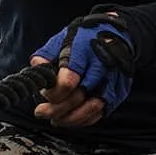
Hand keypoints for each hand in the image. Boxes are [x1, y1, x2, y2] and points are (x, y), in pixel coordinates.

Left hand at [30, 13, 135, 127]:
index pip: (69, 81)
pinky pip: (102, 112)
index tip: (44, 94)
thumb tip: (36, 68)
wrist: (117, 34)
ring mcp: (113, 81)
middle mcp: (101, 68)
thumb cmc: (84, 38)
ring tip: (55, 120)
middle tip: (40, 112)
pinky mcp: (119, 91)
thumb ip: (46, 55)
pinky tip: (71, 119)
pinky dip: (85, 119)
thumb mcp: (62, 39)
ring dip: (70, 119)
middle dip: (56, 109)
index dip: (54, 93)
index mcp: (84, 53)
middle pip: (79, 97)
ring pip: (92, 108)